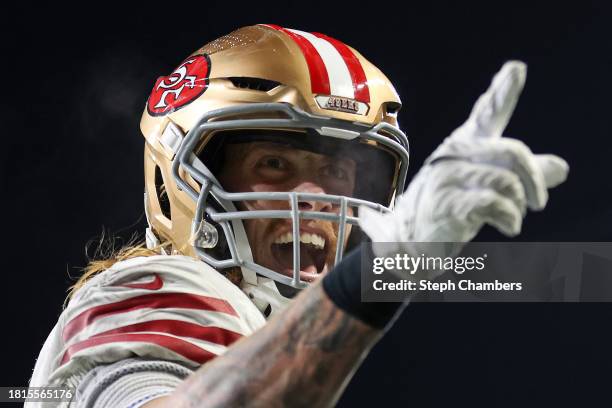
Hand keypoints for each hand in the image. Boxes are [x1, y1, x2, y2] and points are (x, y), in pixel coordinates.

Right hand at [359, 61, 568, 257]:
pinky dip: (511, 218)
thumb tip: (562, 167)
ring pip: (507, 181)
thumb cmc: (449, 208)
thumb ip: (523, 174)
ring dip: (519, 205)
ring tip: (513, 217)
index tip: (516, 68)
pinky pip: (495, 203)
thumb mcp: (485, 187)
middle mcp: (455, 155)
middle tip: (540, 203)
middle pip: (512, 152)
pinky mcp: (448, 203)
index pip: (486, 114)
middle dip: (534, 179)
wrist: (408, 240)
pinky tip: (509, 227)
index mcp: (464, 145)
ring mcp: (448, 178)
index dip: (502, 91)